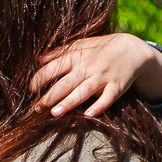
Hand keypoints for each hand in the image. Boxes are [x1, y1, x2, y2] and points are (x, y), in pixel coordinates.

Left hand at [34, 34, 161, 118]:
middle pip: (65, 84)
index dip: (39, 80)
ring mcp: (103, 77)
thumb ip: (58, 54)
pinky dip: (99, 106)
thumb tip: (37, 60)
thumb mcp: (79, 45)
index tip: (30, 90)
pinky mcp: (117, 86)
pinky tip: (88, 115)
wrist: (131, 49)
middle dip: (50, 97)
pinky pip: (108, 98)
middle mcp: (87, 67)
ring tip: (55, 113)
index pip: (52, 69)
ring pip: (84, 91)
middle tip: (37, 109)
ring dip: (69, 103)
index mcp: (75, 57)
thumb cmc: (100, 49)